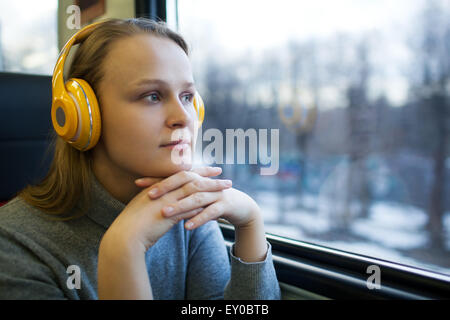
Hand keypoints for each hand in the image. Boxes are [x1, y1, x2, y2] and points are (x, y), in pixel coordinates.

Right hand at [101, 166, 231, 252]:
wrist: (124, 237)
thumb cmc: (132, 226)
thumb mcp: (145, 209)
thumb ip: (158, 203)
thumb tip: (170, 202)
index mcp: (157, 186)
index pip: (181, 174)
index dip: (197, 170)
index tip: (210, 169)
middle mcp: (163, 191)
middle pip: (191, 179)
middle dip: (209, 176)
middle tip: (223, 174)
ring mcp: (166, 201)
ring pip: (194, 191)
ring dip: (211, 190)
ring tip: (225, 189)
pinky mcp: (169, 215)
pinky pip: (190, 208)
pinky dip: (202, 206)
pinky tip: (215, 206)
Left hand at [137, 172, 261, 230]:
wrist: (241, 206)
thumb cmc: (213, 201)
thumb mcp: (195, 196)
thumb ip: (178, 194)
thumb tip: (153, 197)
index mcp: (196, 179)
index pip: (173, 176)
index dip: (156, 179)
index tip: (137, 183)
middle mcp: (205, 183)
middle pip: (184, 182)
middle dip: (166, 188)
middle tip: (149, 196)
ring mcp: (216, 193)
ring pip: (196, 198)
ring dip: (180, 205)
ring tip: (165, 213)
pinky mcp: (225, 205)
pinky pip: (211, 212)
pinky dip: (199, 219)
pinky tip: (187, 227)